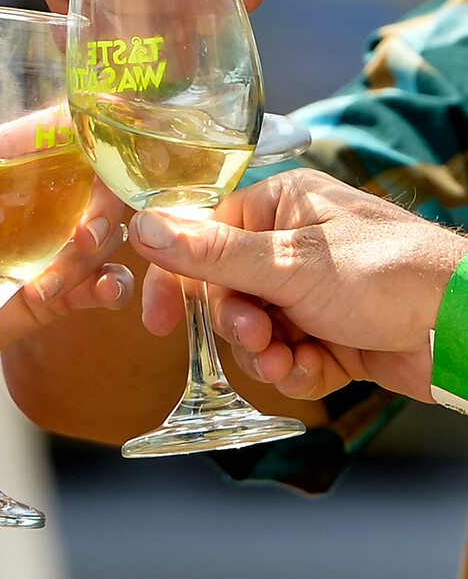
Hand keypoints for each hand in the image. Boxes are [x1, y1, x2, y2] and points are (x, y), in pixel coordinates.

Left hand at [0, 134, 132, 399]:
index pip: (57, 132)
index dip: (90, 128)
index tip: (106, 135)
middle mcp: (32, 204)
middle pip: (95, 184)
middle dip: (104, 202)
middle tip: (84, 234)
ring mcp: (45, 250)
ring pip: (103, 234)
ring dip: (100, 248)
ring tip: (69, 265)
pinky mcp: (50, 295)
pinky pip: (96, 285)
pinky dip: (111, 287)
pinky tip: (105, 293)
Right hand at [129, 169, 466, 402]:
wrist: (459, 325)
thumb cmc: (385, 273)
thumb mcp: (289, 264)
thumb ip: (211, 254)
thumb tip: (143, 228)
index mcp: (279, 208)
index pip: (205, 237)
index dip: (178, 279)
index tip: (158, 320)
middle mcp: (292, 246)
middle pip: (226, 291)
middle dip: (236, 324)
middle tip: (255, 335)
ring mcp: (312, 292)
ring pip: (255, 330)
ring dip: (264, 352)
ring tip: (287, 358)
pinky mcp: (331, 332)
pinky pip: (288, 355)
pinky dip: (295, 369)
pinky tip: (314, 370)